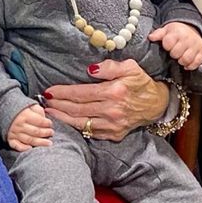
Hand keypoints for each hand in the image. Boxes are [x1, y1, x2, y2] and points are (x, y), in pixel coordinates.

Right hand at [7, 103, 52, 151]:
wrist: (2, 109)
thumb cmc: (20, 108)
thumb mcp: (30, 105)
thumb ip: (38, 110)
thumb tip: (45, 118)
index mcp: (25, 115)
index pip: (40, 121)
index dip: (47, 123)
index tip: (50, 124)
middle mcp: (19, 125)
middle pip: (36, 132)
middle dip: (46, 133)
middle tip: (51, 133)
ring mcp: (14, 133)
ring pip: (29, 140)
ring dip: (40, 142)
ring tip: (48, 143)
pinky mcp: (10, 139)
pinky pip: (17, 146)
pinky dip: (23, 148)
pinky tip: (31, 148)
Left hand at [43, 59, 168, 141]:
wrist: (157, 104)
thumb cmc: (141, 83)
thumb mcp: (130, 67)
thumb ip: (109, 67)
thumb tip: (90, 70)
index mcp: (114, 93)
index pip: (81, 93)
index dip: (63, 93)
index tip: (50, 91)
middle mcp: (111, 111)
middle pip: (77, 109)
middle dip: (58, 105)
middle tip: (44, 102)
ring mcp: (112, 125)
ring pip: (80, 123)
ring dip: (62, 118)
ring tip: (49, 113)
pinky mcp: (113, 135)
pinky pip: (90, 133)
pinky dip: (76, 128)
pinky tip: (66, 123)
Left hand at [149, 21, 201, 69]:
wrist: (194, 30)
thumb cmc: (178, 32)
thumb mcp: (167, 30)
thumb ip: (158, 34)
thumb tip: (151, 37)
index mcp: (177, 33)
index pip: (168, 43)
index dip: (166, 46)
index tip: (167, 46)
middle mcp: (187, 39)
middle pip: (176, 53)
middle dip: (173, 54)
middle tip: (174, 52)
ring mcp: (195, 46)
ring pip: (186, 59)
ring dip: (181, 61)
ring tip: (180, 57)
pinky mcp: (201, 53)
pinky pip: (196, 63)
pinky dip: (190, 65)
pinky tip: (187, 62)